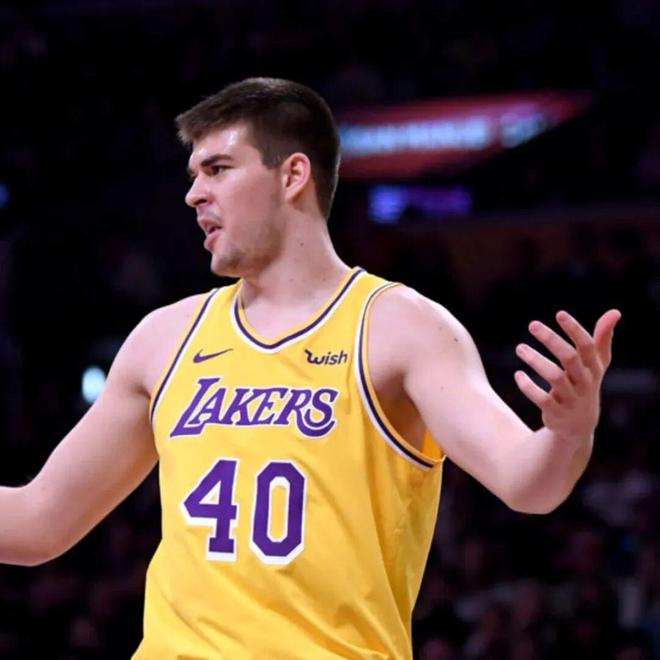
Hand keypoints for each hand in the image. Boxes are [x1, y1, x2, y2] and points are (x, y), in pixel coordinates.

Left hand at [514, 309, 620, 441]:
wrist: (579, 426)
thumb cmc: (585, 384)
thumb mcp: (596, 363)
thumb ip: (602, 338)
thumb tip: (615, 312)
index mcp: (593, 367)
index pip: (587, 345)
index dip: (575, 329)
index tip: (560, 314)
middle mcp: (584, 382)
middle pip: (570, 357)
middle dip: (551, 339)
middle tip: (533, 325)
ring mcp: (571, 398)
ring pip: (555, 376)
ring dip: (535, 360)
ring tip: (519, 348)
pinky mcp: (556, 412)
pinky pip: (542, 398)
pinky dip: (528, 386)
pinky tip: (518, 375)